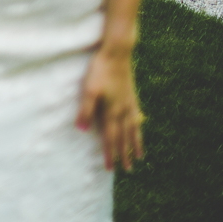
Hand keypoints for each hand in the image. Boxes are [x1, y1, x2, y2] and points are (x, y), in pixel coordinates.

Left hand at [77, 48, 144, 171]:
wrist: (117, 54)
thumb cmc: (100, 71)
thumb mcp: (89, 90)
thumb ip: (85, 110)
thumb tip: (81, 129)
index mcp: (111, 111)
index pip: (110, 138)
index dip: (110, 153)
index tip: (110, 168)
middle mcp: (123, 111)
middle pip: (124, 137)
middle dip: (124, 154)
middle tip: (127, 169)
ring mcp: (129, 103)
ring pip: (133, 129)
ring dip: (135, 143)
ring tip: (140, 156)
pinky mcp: (131, 95)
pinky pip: (137, 116)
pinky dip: (139, 126)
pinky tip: (140, 126)